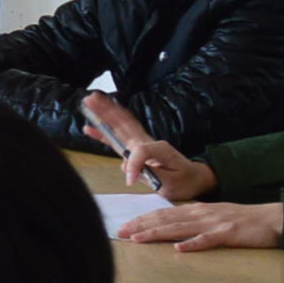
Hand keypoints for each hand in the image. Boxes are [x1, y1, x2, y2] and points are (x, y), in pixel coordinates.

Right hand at [80, 91, 215, 202]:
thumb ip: (149, 175)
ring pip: (120, 126)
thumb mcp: (170, 184)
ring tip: (89, 101)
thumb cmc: (184, 181)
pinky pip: (119, 137)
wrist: (194, 177)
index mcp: (159, 149)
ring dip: (104, 112)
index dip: (133, 165)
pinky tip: (90, 126)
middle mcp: (148, 142)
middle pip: (125, 124)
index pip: (139, 152)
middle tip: (91, 98)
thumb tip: (126, 167)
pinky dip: (105, 130)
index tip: (131, 180)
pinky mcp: (137, 147)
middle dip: (107, 111)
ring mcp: (142, 143)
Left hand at [119, 200, 283, 250]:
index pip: (162, 214)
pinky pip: (207, 240)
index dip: (142, 220)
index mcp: (195, 210)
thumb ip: (192, 220)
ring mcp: (213, 223)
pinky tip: (178, 249)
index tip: (124, 226)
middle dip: (141, 226)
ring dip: (157, 234)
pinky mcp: (228, 234)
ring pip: (180, 228)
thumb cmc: (241, 220)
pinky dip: (193, 244)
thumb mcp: (212, 216)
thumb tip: (170, 226)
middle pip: (165, 219)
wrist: (271, 218)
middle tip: (120, 232)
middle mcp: (200, 214)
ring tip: (138, 239)